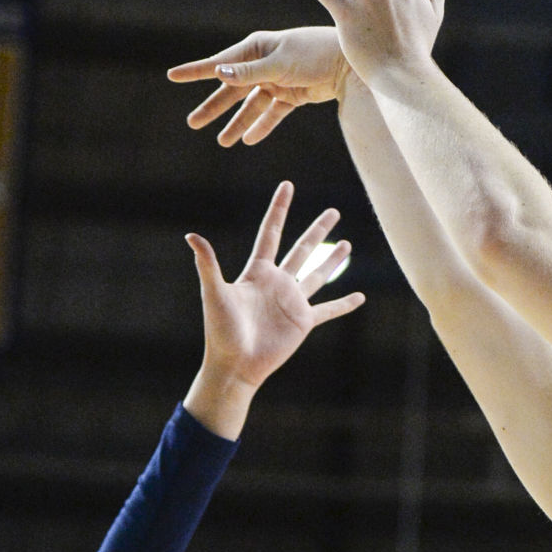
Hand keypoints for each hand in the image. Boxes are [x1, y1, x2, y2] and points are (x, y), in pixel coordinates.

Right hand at [168, 26, 347, 146]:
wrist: (349, 64)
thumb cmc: (313, 53)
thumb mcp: (279, 63)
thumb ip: (249, 73)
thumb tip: (218, 73)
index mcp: (255, 49)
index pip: (219, 64)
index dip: (196, 71)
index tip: (173, 75)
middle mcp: (263, 64)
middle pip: (233, 90)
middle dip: (214, 107)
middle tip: (193, 123)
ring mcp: (277, 81)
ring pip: (251, 106)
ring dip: (238, 123)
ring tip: (222, 142)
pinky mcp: (292, 95)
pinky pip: (272, 114)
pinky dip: (262, 126)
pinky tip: (249, 141)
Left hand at [183, 181, 363, 438]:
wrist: (235, 365)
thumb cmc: (220, 331)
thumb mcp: (214, 293)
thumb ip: (208, 264)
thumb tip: (191, 235)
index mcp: (257, 272)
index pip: (271, 233)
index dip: (280, 209)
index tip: (288, 186)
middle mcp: (277, 283)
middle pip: (301, 249)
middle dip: (318, 230)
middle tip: (333, 211)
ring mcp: (292, 302)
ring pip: (318, 274)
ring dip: (333, 259)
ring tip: (347, 244)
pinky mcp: (303, 322)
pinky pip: (328, 310)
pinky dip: (344, 304)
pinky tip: (360, 297)